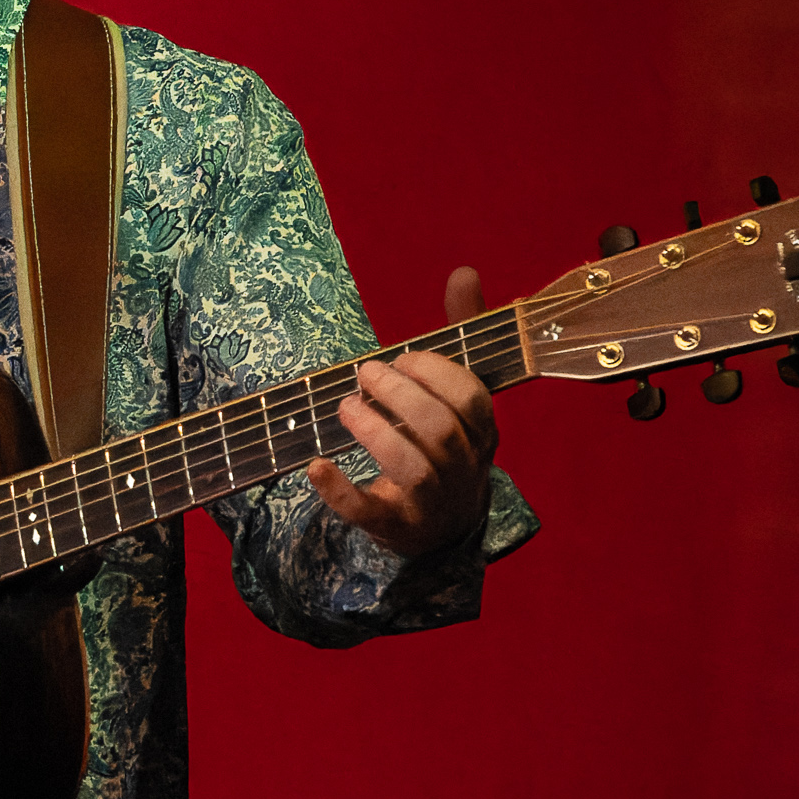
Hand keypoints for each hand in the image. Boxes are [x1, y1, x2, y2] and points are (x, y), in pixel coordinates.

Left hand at [304, 266, 498, 558]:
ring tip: (345, 405)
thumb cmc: (445, 440)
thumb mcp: (454, 391)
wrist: (442, 524)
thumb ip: (459, 332)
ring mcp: (431, 502)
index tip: (402, 358)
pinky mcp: (394, 526)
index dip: (436, 372)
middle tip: (364, 374)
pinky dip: (339, 490)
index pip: (472, 399)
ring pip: (413, 469)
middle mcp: (464, 469)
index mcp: (482, 432)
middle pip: (441, 431)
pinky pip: (369, 512)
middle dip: (400, 396)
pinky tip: (316, 466)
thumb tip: (464, 272)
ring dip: (375, 432)